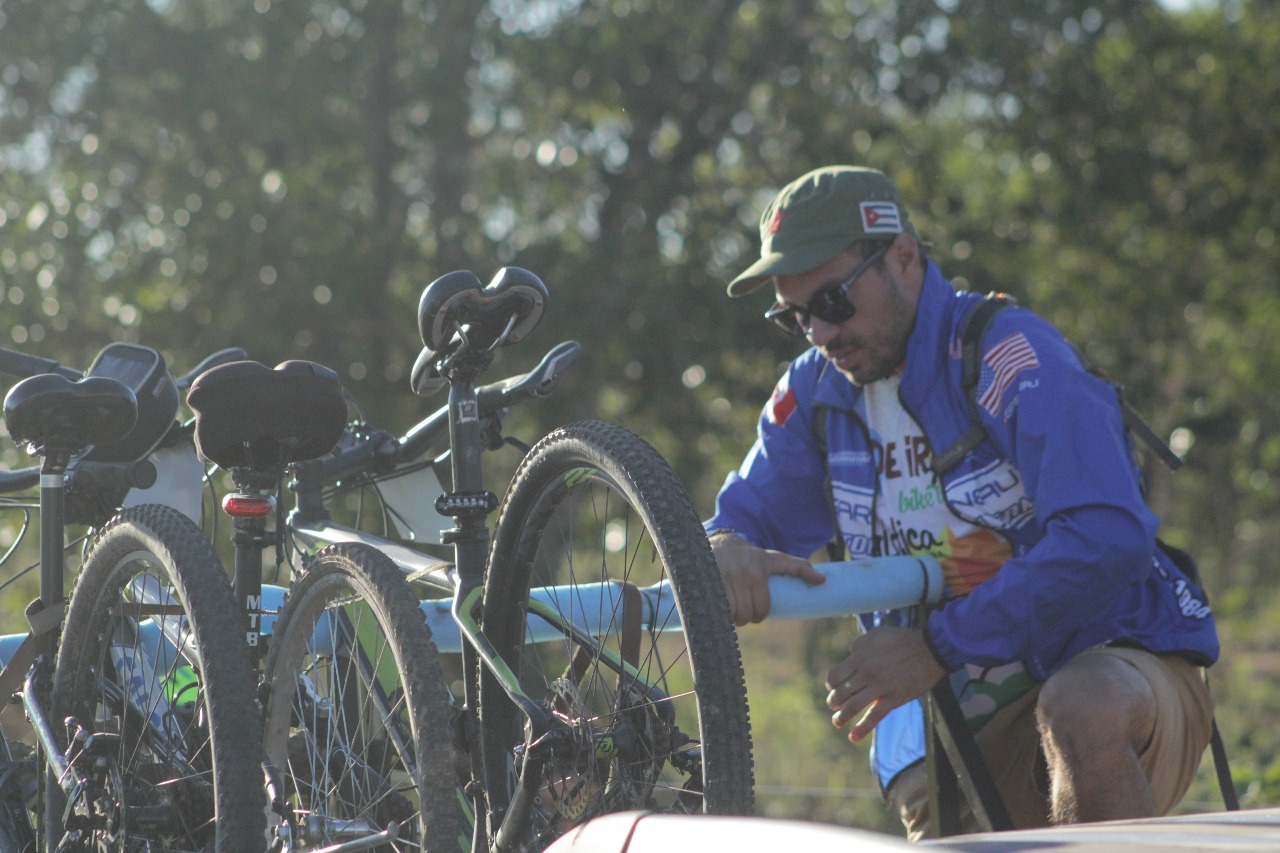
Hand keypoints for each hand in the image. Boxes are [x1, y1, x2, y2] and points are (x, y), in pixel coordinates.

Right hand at [709, 533, 824, 626]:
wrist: (721, 542)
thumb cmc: (751, 556)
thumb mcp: (773, 558)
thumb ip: (797, 567)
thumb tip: (822, 581)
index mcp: (760, 569)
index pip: (762, 607)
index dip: (759, 615)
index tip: (756, 614)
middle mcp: (742, 573)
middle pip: (746, 613)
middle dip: (744, 618)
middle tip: (742, 612)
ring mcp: (723, 577)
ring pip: (731, 614)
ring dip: (731, 618)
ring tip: (730, 611)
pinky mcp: (708, 583)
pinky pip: (716, 610)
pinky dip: (718, 615)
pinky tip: (718, 610)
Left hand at [824, 626, 946, 742]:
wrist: (931, 650)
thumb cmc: (903, 640)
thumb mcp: (876, 634)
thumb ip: (859, 644)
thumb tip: (850, 653)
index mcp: (860, 657)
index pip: (835, 676)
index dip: (831, 685)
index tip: (832, 688)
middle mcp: (866, 673)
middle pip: (841, 693)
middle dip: (834, 702)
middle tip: (833, 706)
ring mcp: (880, 687)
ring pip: (853, 706)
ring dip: (842, 717)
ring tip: (837, 722)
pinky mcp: (893, 699)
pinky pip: (874, 716)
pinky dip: (862, 728)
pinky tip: (853, 737)